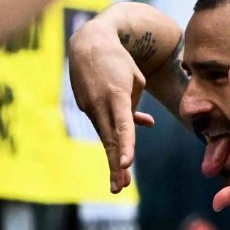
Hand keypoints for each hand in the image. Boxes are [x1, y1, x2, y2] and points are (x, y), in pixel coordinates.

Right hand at [70, 19, 156, 193]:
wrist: (88, 41)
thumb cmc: (119, 60)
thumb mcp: (136, 79)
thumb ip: (137, 105)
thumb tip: (144, 125)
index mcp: (117, 95)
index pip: (122, 124)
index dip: (125, 144)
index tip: (126, 163)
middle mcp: (100, 103)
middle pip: (109, 138)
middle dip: (115, 165)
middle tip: (119, 188)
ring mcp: (90, 106)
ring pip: (104, 137)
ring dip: (113, 159)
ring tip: (120, 184)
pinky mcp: (85, 107)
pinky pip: (103, 126)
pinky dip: (114, 138)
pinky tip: (123, 159)